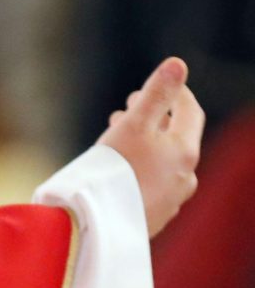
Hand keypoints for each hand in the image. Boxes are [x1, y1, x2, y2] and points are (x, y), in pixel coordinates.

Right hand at [98, 57, 204, 236]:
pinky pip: (153, 182)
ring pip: (164, 161)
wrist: (97, 224)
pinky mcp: (154, 214)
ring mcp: (172, 198)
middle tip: (130, 105)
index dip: (176, 92)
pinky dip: (141, 165)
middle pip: (177, 137)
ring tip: (118, 133)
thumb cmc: (113, 170)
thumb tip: (178, 63)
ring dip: (146, 142)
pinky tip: (118, 168)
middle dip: (156, 117)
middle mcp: (186, 176)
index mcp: (185, 151)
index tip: (156, 82)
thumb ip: (156, 94)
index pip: (190, 111)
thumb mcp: (133, 124)